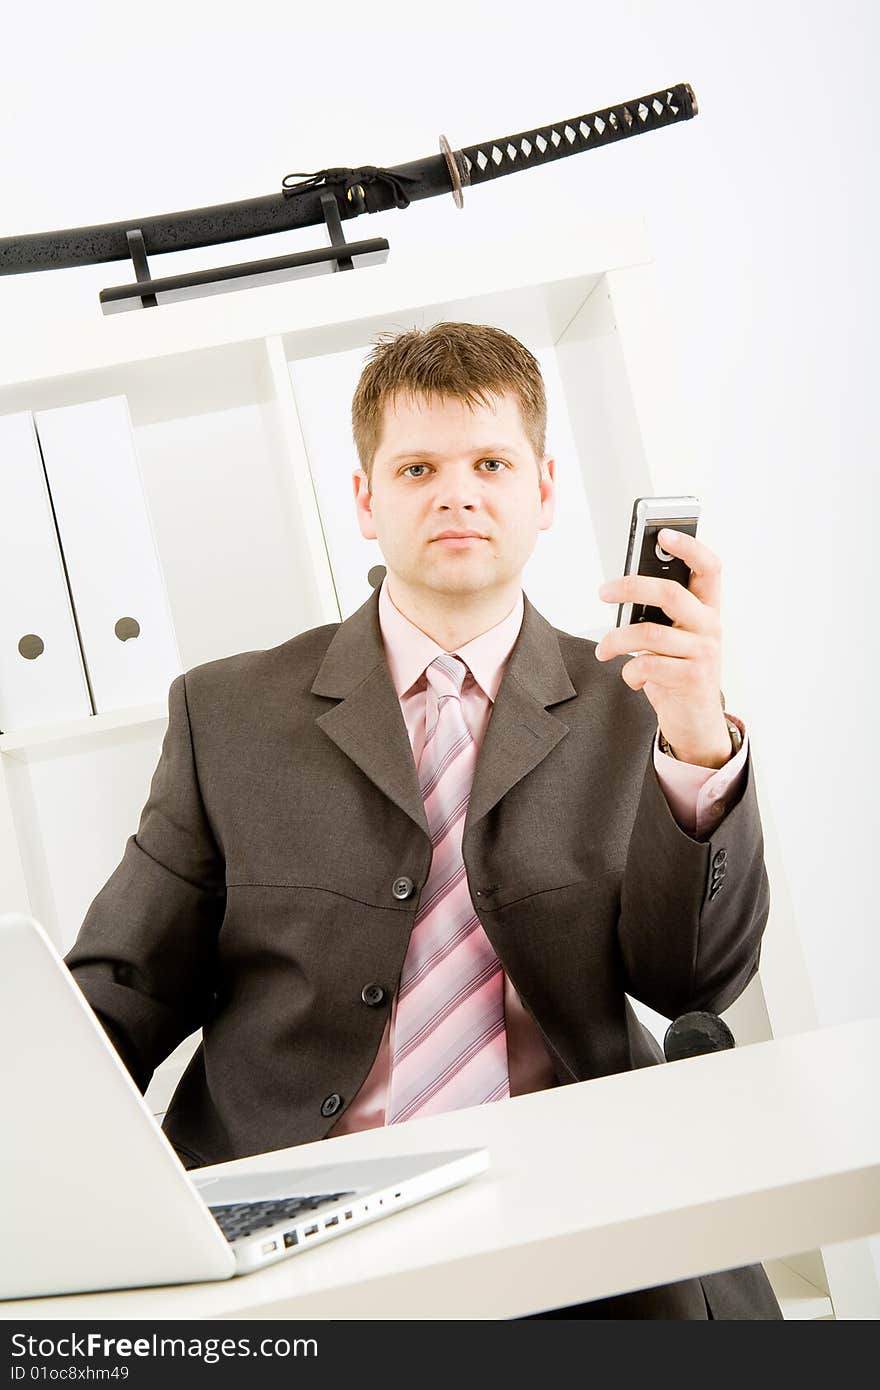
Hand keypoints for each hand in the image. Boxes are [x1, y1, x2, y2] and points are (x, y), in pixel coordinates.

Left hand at [594, 528, 730, 767]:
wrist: (695, 722)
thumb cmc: (678, 672)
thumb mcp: (673, 638)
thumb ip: (659, 615)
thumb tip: (623, 589)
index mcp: (707, 609)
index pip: (709, 567)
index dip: (689, 547)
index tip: (662, 534)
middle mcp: (710, 627)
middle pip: (670, 592)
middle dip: (630, 587)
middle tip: (604, 592)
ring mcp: (704, 653)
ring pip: (648, 632)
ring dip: (616, 640)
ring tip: (603, 649)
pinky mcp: (691, 678)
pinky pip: (647, 664)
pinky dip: (630, 672)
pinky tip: (632, 678)